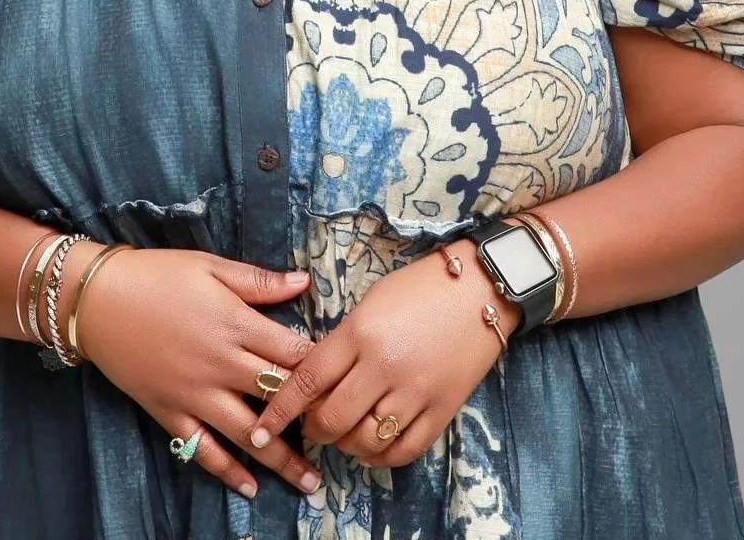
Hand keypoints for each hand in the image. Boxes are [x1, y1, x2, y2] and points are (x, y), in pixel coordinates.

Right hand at [72, 248, 324, 500]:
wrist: (96, 299)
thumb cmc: (157, 275)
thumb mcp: (211, 266)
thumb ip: (260, 281)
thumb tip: (305, 283)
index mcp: (237, 325)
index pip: (294, 354)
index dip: (324, 370)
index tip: (347, 382)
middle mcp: (221, 365)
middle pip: (279, 399)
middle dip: (313, 420)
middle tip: (342, 439)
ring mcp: (195, 394)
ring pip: (248, 434)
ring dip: (281, 460)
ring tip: (310, 483)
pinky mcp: (170, 411)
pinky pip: (202, 449)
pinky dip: (226, 471)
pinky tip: (250, 487)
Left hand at [247, 237, 513, 469]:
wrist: (482, 288)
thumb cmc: (420, 287)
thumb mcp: (369, 304)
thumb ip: (341, 343)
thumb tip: (314, 382)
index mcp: (359, 334)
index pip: (306, 382)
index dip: (278, 411)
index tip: (261, 431)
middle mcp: (384, 367)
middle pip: (332, 420)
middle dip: (314, 430)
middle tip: (313, 426)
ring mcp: (416, 391)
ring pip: (366, 440)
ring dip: (347, 444)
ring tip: (345, 433)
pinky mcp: (443, 409)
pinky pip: (404, 450)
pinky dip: (383, 455)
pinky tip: (375, 444)